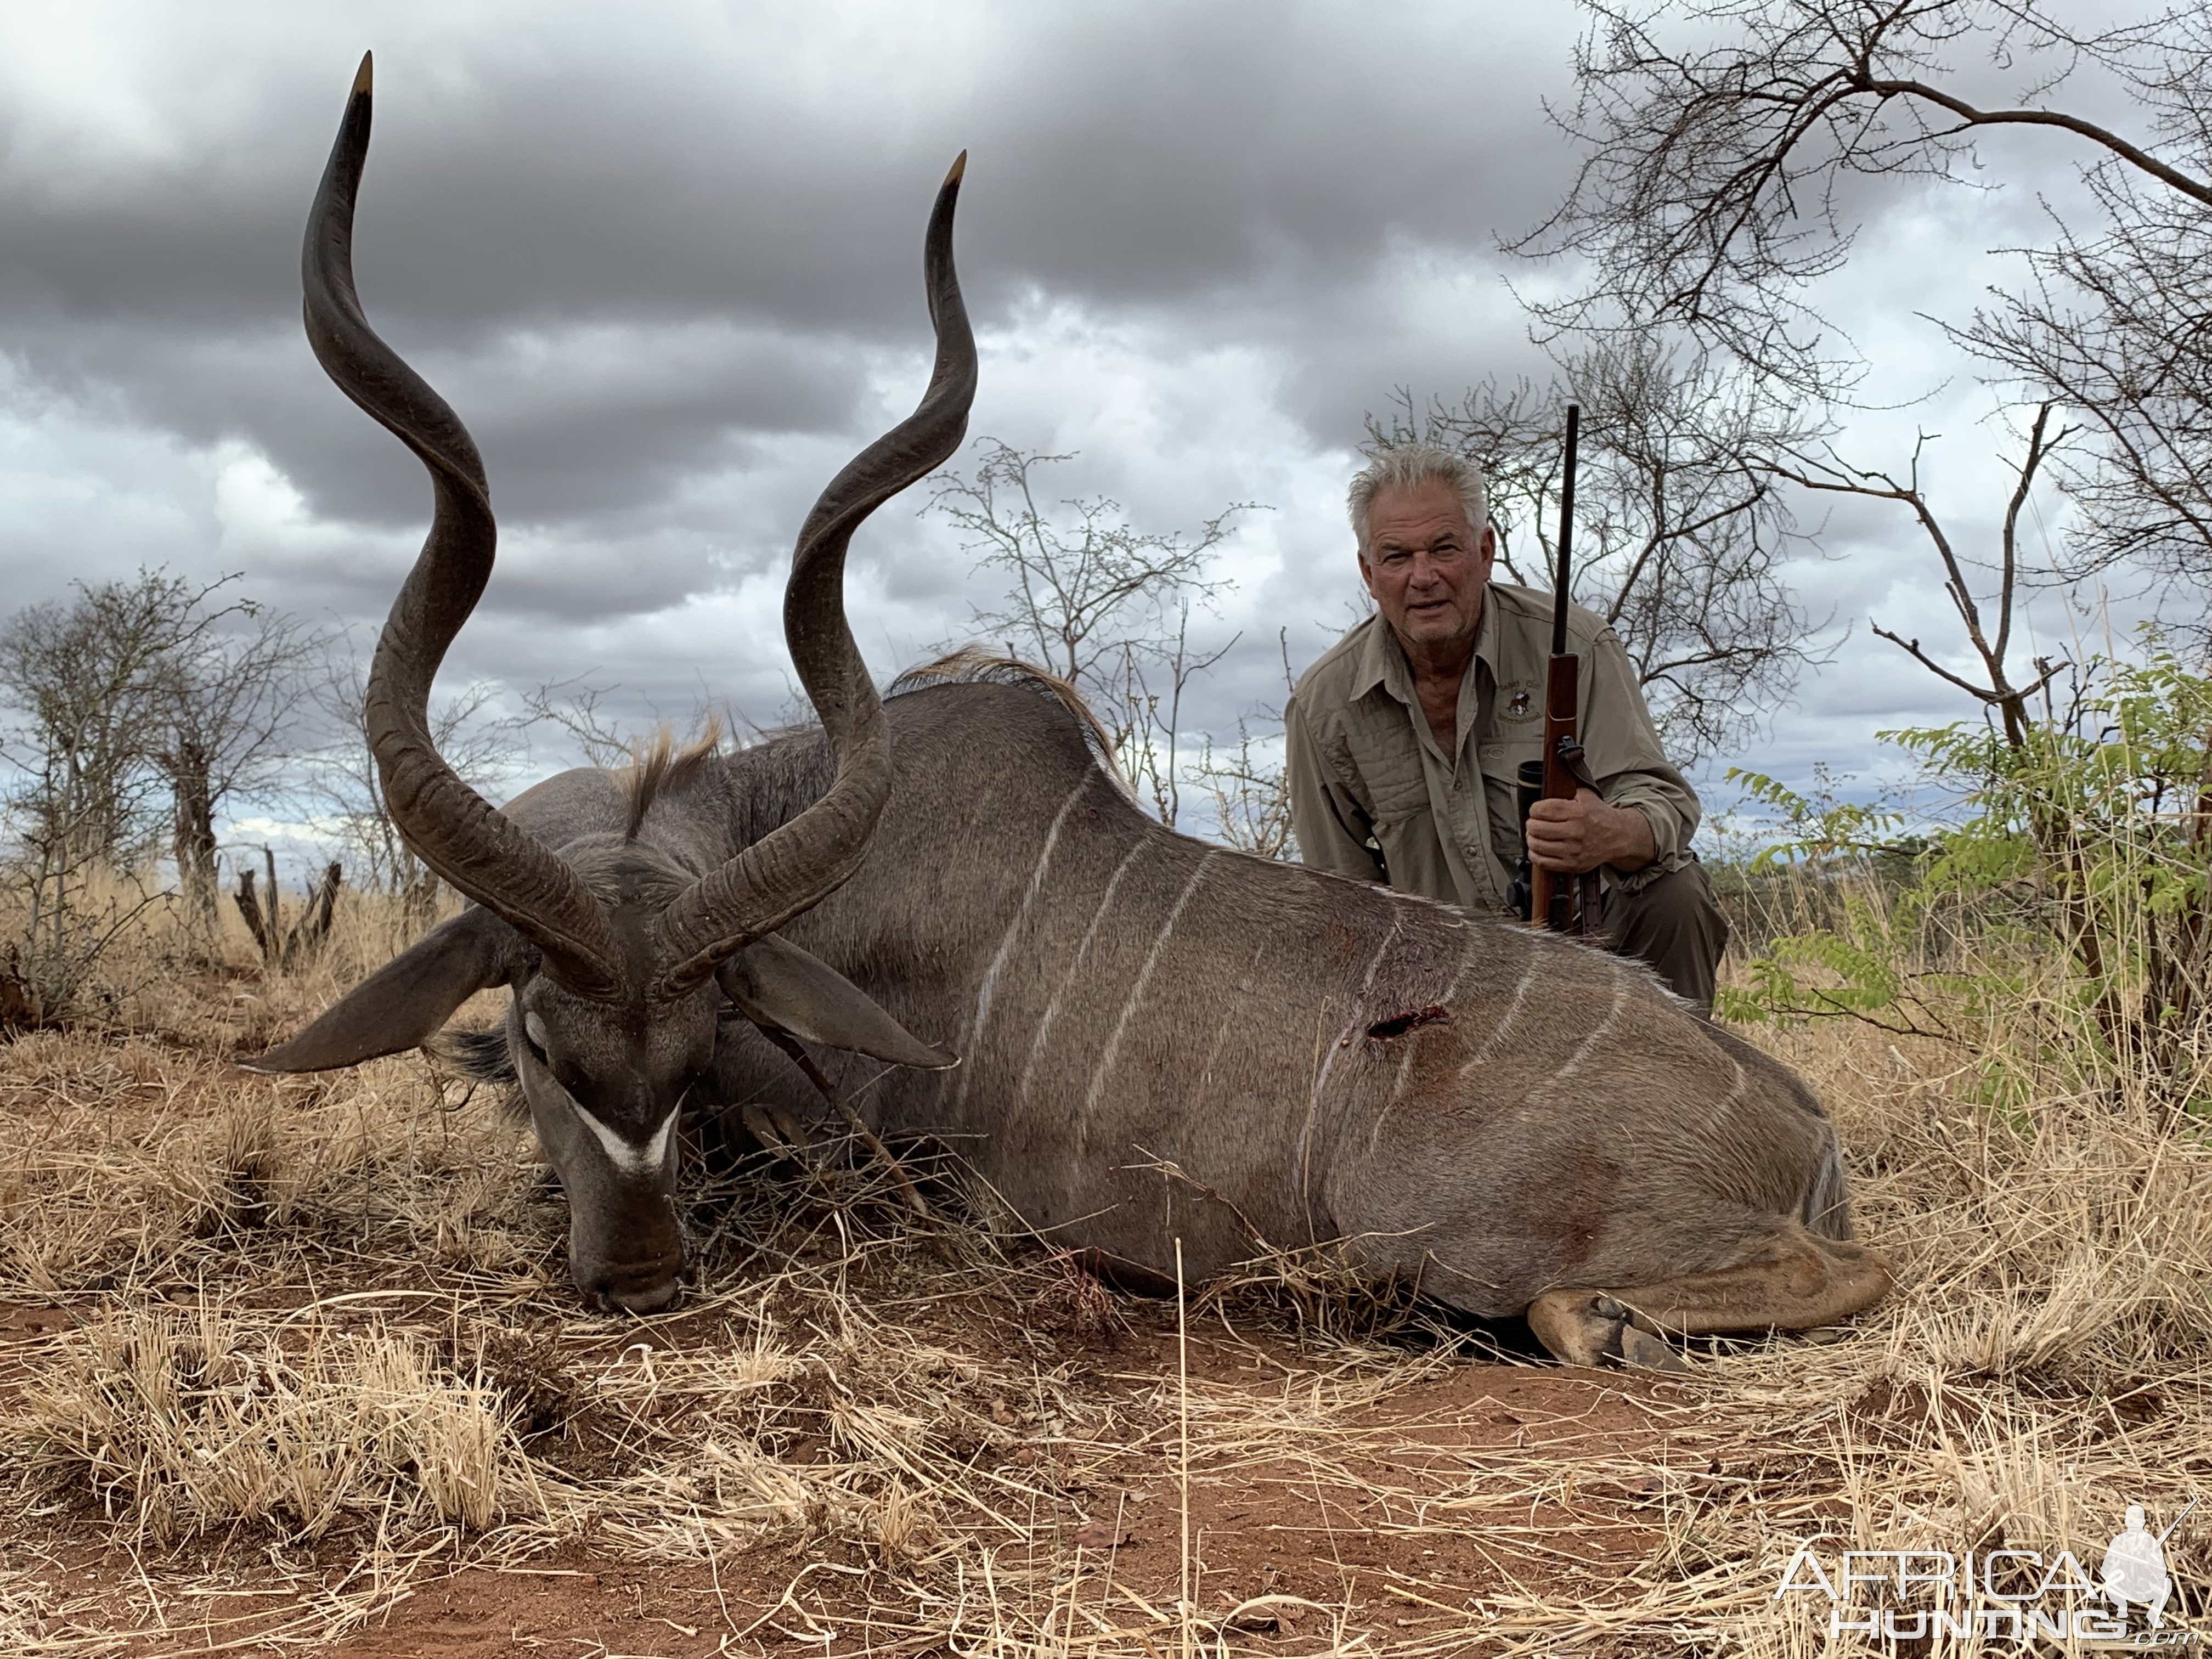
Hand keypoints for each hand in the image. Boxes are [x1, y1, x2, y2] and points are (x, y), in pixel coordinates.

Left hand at [1525, 789, 1654, 874]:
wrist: (1619, 837)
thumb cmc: (1600, 816)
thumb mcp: (1587, 795)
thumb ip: (1569, 787)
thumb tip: (1551, 776)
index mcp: (1577, 812)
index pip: (1541, 810)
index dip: (1534, 809)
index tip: (1536, 810)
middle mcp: (1575, 831)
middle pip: (1536, 828)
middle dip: (1531, 824)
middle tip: (1534, 823)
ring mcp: (1574, 850)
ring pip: (1537, 845)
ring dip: (1531, 839)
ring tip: (1535, 835)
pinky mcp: (1573, 865)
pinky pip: (1543, 862)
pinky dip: (1535, 855)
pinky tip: (1538, 849)